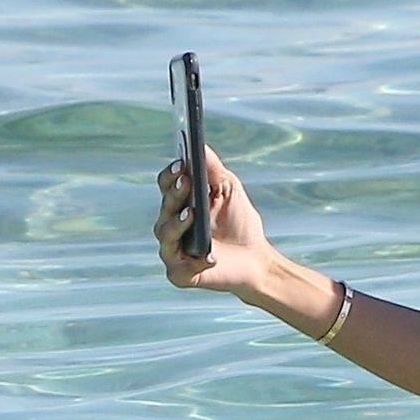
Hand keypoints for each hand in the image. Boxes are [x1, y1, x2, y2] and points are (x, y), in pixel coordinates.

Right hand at [152, 142, 275, 296]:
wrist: (255, 258)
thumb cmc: (238, 221)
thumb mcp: (228, 190)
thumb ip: (212, 169)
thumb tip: (200, 145)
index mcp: (178, 204)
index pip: (166, 186)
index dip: (170, 175)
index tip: (181, 164)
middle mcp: (170, 226)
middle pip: (164, 208)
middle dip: (175, 195)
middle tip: (187, 183)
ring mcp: (173, 251)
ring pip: (166, 236)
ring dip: (177, 224)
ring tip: (193, 215)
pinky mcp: (181, 274)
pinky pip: (181, 268)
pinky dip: (197, 261)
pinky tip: (210, 255)